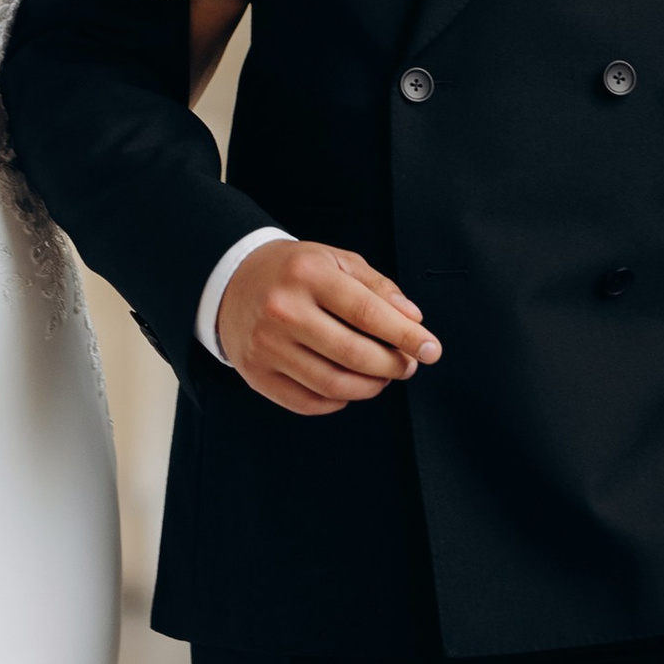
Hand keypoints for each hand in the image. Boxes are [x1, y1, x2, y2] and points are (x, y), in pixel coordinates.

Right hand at [217, 239, 440, 415]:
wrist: (232, 279)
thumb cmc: (293, 271)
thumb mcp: (335, 260)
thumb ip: (378, 287)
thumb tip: (412, 320)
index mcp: (307, 274)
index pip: (367, 312)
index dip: (405, 335)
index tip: (431, 349)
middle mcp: (283, 309)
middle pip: (354, 354)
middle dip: (392, 365)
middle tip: (408, 364)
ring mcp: (267, 345)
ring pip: (334, 384)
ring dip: (370, 387)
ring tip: (382, 376)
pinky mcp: (257, 374)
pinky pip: (309, 403)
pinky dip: (339, 400)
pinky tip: (349, 385)